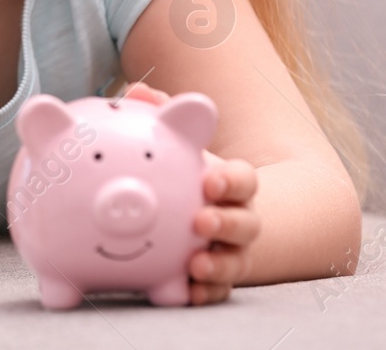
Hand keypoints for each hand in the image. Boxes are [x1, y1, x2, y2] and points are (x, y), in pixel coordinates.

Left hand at [118, 81, 262, 304]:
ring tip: (195, 264)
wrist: (213, 218)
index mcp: (231, 185)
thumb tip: (138, 91)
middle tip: (200, 220)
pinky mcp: (218, 280)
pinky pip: (217, 292)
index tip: (210, 181)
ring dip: (219, 264)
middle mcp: (239, 219)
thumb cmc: (190, 175)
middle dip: (227, 223)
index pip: (244, 179)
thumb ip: (161, 117)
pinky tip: (188, 293)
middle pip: (246, 223)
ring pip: (236, 262)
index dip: (232, 181)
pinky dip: (205, 293)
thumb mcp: (180, 148)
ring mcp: (232, 252)